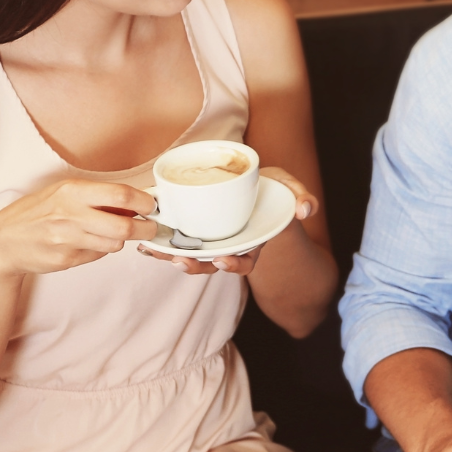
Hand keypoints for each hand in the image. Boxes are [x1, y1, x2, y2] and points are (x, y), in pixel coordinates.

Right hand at [0, 180, 158, 277]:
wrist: (3, 242)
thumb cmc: (36, 213)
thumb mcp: (62, 193)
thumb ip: (96, 196)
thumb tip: (135, 202)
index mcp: (71, 191)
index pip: (120, 195)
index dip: (144, 202)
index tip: (153, 206)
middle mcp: (70, 214)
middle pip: (124, 227)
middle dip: (146, 229)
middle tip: (152, 227)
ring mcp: (68, 240)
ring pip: (114, 244)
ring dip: (121, 240)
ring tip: (113, 233)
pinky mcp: (67, 260)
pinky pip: (98, 255)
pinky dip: (101, 250)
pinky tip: (88, 242)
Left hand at [136, 164, 319, 274]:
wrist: (257, 185)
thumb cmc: (272, 189)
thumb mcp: (289, 189)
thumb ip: (300, 196)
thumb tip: (308, 208)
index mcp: (251, 243)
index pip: (244, 262)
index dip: (233, 265)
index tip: (223, 259)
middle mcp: (229, 247)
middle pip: (210, 265)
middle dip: (193, 266)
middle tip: (180, 261)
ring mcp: (210, 240)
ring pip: (189, 255)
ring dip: (169, 256)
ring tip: (152, 250)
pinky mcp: (194, 228)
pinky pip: (176, 240)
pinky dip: (160, 242)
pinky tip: (143, 241)